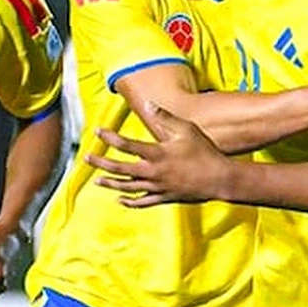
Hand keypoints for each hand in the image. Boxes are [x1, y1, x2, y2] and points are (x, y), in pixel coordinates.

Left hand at [85, 104, 228, 207]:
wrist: (221, 179)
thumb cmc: (204, 151)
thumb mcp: (186, 129)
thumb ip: (165, 117)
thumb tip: (148, 104)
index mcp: (157, 154)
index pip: (126, 145)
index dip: (110, 137)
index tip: (98, 131)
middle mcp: (153, 172)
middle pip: (120, 168)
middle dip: (101, 162)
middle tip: (86, 158)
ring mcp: (158, 187)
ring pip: (128, 187)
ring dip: (110, 183)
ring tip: (97, 180)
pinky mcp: (165, 198)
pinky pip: (143, 202)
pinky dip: (130, 201)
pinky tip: (120, 199)